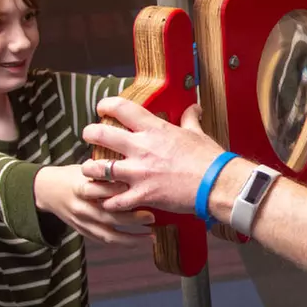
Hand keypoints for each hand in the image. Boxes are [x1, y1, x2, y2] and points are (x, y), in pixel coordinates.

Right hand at [33, 164, 152, 244]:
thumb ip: (105, 171)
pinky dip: (122, 243)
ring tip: (150, 237)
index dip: (119, 190)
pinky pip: (104, 240)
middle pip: (108, 215)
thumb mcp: (86, 168)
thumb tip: (134, 166)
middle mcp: (81, 206)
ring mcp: (81, 221)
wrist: (46, 190)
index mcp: (80, 186)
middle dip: (132, 218)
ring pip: (108, 234)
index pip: (100, 189)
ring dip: (131, 238)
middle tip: (152, 216)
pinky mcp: (82, 231)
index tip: (140, 189)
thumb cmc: (73, 175)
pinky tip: (138, 242)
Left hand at [81, 98, 224, 214]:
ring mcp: (139, 173)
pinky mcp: (142, 195)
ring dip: (91, 169)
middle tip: (89, 135)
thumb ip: (190, 120)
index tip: (102, 107)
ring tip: (90, 170)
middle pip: (100, 135)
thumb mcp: (198, 134)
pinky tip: (107, 200)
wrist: (217, 184)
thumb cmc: (209, 158)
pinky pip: (114, 200)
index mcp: (154, 130)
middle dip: (90, 134)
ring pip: (98, 169)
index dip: (107, 105)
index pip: (122, 108)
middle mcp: (141, 149)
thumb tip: (194, 108)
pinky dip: (108, 201)